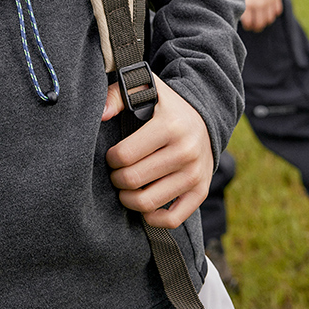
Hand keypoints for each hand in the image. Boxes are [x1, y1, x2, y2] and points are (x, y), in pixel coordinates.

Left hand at [103, 73, 213, 228]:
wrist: (206, 117)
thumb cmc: (166, 105)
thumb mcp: (145, 88)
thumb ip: (117, 95)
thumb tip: (101, 115)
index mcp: (169, 126)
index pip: (124, 155)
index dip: (110, 158)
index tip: (112, 155)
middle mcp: (185, 152)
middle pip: (133, 180)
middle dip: (116, 179)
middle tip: (116, 172)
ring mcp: (195, 174)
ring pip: (148, 202)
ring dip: (128, 199)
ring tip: (125, 188)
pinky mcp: (201, 192)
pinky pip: (173, 219)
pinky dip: (152, 218)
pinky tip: (143, 207)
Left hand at [240, 0, 282, 31]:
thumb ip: (241, 6)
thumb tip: (241, 19)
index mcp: (248, 4)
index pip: (249, 23)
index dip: (248, 26)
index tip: (247, 25)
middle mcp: (259, 5)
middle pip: (260, 24)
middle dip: (256, 27)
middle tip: (255, 26)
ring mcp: (269, 2)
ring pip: (269, 20)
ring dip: (265, 21)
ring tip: (262, 18)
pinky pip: (277, 12)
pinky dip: (273, 12)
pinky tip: (269, 9)